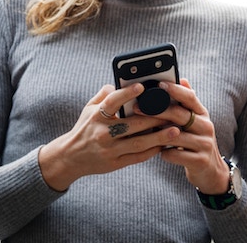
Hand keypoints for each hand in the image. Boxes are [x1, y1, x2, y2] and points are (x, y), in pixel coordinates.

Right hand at [39, 83, 178, 190]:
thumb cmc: (85, 128)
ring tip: (175, 130)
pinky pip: (137, 157)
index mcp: (96, 116)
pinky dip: (152, 151)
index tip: (142, 87)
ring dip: (159, 137)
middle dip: (154, 118)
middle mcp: (102, 133)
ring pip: (138, 143)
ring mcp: (109, 150)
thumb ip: (104, 94)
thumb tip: (121, 82)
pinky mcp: (115, 163)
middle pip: (132, 124)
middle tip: (173, 111)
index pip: (112, 102)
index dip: (126, 94)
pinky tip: (164, 145)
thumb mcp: (88, 108)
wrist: (71, 157)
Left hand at [142, 78, 229, 194]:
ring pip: (176, 136)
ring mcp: (205, 144)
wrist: (210, 170)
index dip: (175, 90)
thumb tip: (182, 80)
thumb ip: (186, 104)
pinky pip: (177, 155)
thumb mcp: (195, 122)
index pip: (190, 97)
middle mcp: (206, 127)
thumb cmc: (195, 141)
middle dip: (157, 111)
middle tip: (137, 108)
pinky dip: (165, 153)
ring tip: (142, 132)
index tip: (159, 84)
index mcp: (203, 114)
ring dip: (157, 134)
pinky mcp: (200, 161)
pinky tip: (158, 152)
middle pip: (180, 115)